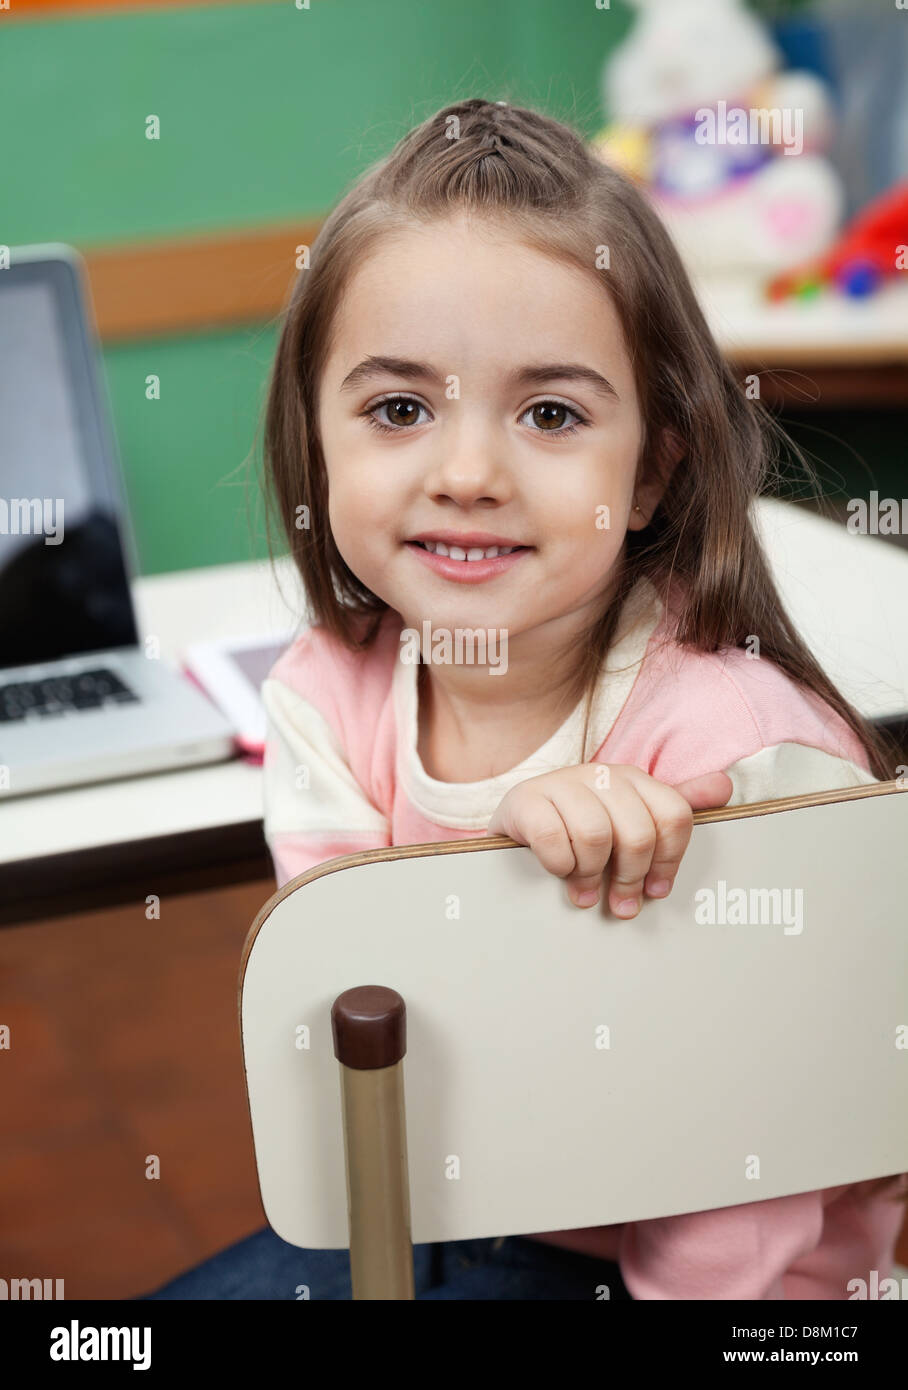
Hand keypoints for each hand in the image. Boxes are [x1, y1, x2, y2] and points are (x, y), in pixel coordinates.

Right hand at [486, 763, 732, 913]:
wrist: (515, 824)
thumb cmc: (578, 827)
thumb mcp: (628, 817)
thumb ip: (673, 807)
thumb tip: (723, 787)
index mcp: (633, 779)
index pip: (674, 816)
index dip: (670, 861)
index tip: (656, 891)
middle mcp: (601, 774)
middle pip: (638, 832)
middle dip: (631, 877)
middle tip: (620, 903)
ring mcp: (561, 782)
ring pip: (595, 835)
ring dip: (591, 875)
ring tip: (585, 893)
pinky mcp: (526, 799)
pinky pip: (553, 838)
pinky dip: (558, 865)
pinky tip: (558, 873)